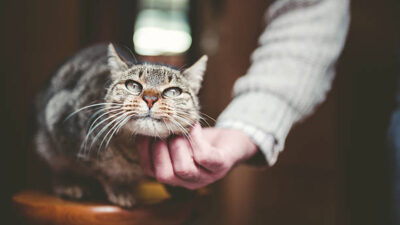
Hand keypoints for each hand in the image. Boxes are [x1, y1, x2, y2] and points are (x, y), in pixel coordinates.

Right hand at [136, 123, 257, 189]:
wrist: (233, 142)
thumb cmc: (202, 139)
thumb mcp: (179, 139)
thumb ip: (163, 136)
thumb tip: (144, 121)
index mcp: (175, 176)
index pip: (150, 171)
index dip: (144, 152)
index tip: (143, 131)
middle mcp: (189, 181)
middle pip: (165, 175)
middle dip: (159, 150)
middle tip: (163, 129)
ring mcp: (206, 176)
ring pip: (184, 168)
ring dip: (177, 144)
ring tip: (179, 127)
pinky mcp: (221, 165)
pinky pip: (204, 157)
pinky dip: (195, 138)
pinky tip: (192, 124)